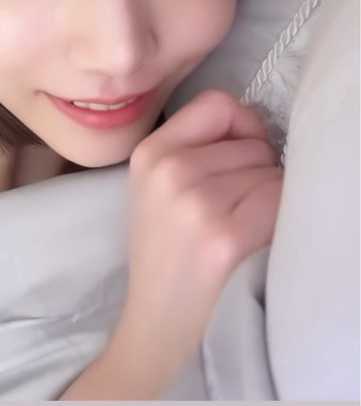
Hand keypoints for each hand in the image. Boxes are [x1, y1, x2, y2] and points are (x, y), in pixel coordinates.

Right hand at [114, 90, 282, 377]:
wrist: (154, 323)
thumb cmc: (164, 251)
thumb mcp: (158, 187)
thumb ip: (196, 146)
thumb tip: (256, 124)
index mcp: (149, 153)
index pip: (217, 103)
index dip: (241, 125)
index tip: (238, 155)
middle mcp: (167, 171)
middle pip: (252, 140)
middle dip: (255, 169)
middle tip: (230, 208)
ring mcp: (194, 204)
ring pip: (270, 170)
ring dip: (266, 196)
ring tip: (236, 227)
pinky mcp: (223, 238)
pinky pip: (278, 199)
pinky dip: (276, 217)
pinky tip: (250, 240)